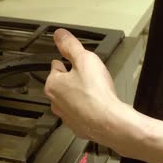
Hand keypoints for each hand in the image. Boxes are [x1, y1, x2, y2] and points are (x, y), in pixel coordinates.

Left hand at [44, 29, 129, 147]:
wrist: (110, 122)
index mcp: (53, 85)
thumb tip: (59, 34)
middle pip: (62, 85)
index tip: (74, 61)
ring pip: (71, 100)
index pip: (55, 67)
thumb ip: (70, 46)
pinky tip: (98, 106)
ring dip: (80, 95)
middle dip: (73, 79)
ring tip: (95, 91)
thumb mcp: (85, 59)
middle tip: (88, 76)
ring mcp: (67, 117)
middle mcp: (56, 102)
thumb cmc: (96, 92)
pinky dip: (87, 110)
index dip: (66, 62)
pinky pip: (81, 114)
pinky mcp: (79, 128)